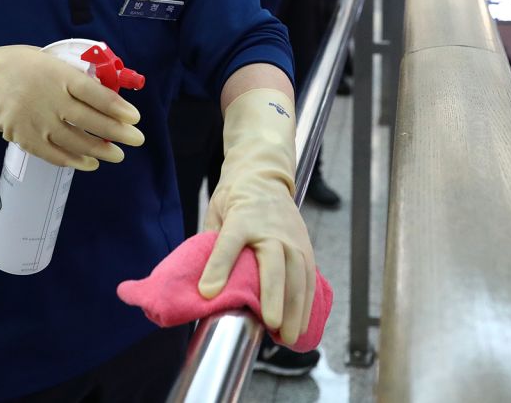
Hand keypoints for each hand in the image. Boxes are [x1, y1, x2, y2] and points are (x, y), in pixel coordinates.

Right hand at [0, 47, 144, 169]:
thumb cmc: (25, 67)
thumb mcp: (51, 60)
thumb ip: (75, 76)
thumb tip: (107, 89)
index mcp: (59, 75)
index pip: (95, 94)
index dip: (117, 108)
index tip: (135, 117)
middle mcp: (50, 100)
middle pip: (90, 121)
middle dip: (118, 132)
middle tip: (136, 139)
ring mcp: (37, 122)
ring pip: (76, 141)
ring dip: (101, 150)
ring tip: (118, 155)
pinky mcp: (26, 138)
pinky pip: (55, 154)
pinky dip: (75, 161)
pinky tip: (91, 163)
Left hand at [198, 89, 315, 345]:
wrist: (264, 175)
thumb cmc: (234, 199)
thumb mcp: (216, 214)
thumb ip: (211, 245)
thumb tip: (200, 286)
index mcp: (241, 218)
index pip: (229, 243)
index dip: (218, 267)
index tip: (208, 293)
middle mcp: (271, 229)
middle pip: (275, 265)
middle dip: (274, 298)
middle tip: (270, 326)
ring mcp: (292, 238)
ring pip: (298, 276)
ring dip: (295, 308)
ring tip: (288, 335)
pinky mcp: (305, 246)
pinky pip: (309, 277)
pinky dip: (307, 302)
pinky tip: (301, 322)